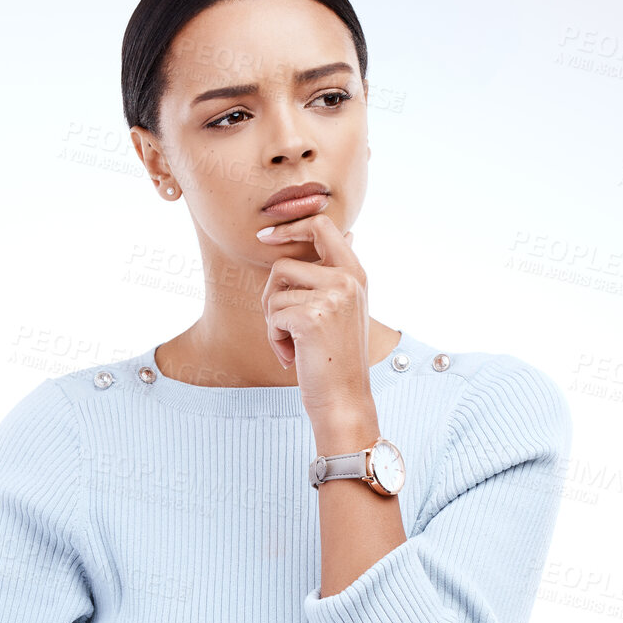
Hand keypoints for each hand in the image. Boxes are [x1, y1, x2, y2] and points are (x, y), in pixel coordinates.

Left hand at [259, 210, 373, 418]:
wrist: (344, 398)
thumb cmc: (338, 355)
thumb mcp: (348, 306)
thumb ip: (340, 271)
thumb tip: (349, 232)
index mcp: (356, 273)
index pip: (322, 225)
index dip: (290, 227)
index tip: (266, 237)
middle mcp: (347, 280)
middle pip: (283, 264)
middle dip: (271, 294)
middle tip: (278, 319)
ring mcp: (331, 297)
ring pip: (274, 294)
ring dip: (274, 322)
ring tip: (294, 344)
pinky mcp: (311, 318)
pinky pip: (273, 317)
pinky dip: (275, 339)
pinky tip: (293, 355)